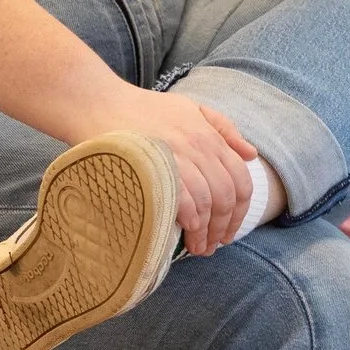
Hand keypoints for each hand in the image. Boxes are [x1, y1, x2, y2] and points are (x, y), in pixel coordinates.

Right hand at [61, 84, 260, 256]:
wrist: (98, 102)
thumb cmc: (141, 109)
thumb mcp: (190, 108)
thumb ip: (223, 128)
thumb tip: (251, 154)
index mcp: (208, 134)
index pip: (241, 178)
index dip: (240, 211)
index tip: (229, 229)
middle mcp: (198, 144)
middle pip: (226, 195)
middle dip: (224, 227)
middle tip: (213, 246)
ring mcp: (177, 155)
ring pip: (208, 202)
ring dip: (207, 231)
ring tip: (199, 247)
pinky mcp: (155, 167)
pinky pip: (185, 201)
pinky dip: (191, 221)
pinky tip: (186, 232)